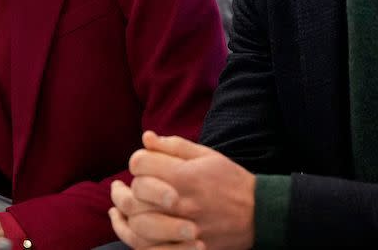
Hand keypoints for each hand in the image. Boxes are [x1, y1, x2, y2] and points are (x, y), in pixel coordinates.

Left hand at [110, 131, 254, 249]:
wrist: (259, 213)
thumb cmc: (230, 180)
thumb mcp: (207, 155)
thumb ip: (174, 146)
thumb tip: (146, 138)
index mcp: (186, 176)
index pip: (141, 165)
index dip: (136, 162)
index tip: (140, 165)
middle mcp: (182, 203)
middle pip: (136, 196)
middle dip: (124, 190)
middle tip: (120, 188)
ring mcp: (185, 230)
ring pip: (138, 226)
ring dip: (123, 217)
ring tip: (117, 208)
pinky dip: (133, 240)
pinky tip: (127, 229)